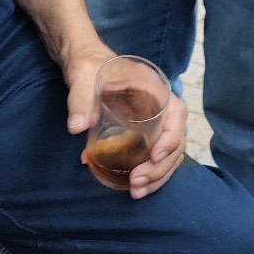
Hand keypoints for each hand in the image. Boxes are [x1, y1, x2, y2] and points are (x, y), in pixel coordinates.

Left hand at [64, 49, 187, 197]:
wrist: (84, 62)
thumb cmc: (88, 65)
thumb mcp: (82, 76)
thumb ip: (80, 98)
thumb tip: (76, 127)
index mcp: (152, 87)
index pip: (176, 113)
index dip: (171, 137)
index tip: (154, 156)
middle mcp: (159, 105)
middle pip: (175, 140)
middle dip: (160, 167)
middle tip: (136, 182)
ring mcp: (153, 120)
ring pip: (168, 153)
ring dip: (157, 175)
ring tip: (135, 191)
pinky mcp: (143, 132)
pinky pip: (155, 155)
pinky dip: (148, 173)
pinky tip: (131, 186)